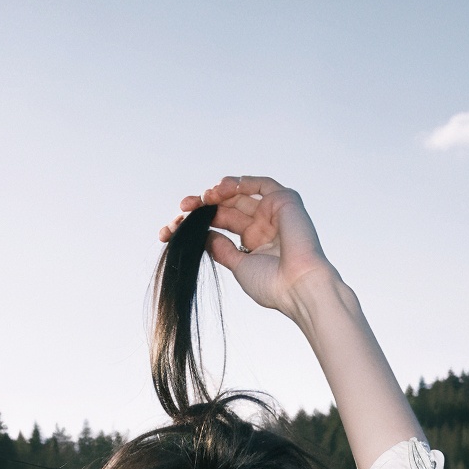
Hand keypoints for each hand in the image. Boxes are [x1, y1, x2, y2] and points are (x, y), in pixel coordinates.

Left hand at [159, 176, 335, 321]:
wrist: (299, 287)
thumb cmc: (273, 285)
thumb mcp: (238, 266)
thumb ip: (220, 248)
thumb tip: (201, 235)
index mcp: (252, 243)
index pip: (218, 225)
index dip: (194, 224)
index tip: (168, 232)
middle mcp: (263, 226)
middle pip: (226, 208)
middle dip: (202, 207)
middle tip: (182, 209)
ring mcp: (274, 212)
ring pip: (240, 193)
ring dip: (219, 192)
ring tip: (202, 198)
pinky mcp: (285, 201)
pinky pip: (262, 184)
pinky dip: (242, 182)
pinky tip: (223, 188)